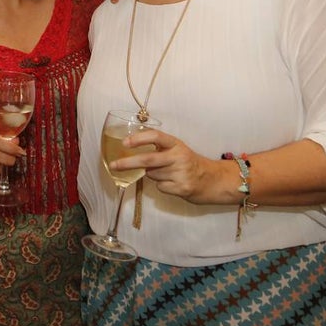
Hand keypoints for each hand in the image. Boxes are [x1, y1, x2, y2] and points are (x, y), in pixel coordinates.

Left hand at [108, 129, 235, 205]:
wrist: (212, 180)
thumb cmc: (188, 163)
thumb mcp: (177, 149)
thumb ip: (159, 149)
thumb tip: (130, 151)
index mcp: (176, 144)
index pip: (156, 136)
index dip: (139, 138)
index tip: (125, 143)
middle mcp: (179, 157)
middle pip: (148, 159)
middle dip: (128, 163)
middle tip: (114, 165)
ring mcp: (181, 173)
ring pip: (152, 175)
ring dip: (151, 175)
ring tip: (166, 173)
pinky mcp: (182, 188)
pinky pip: (159, 187)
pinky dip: (161, 185)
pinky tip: (172, 183)